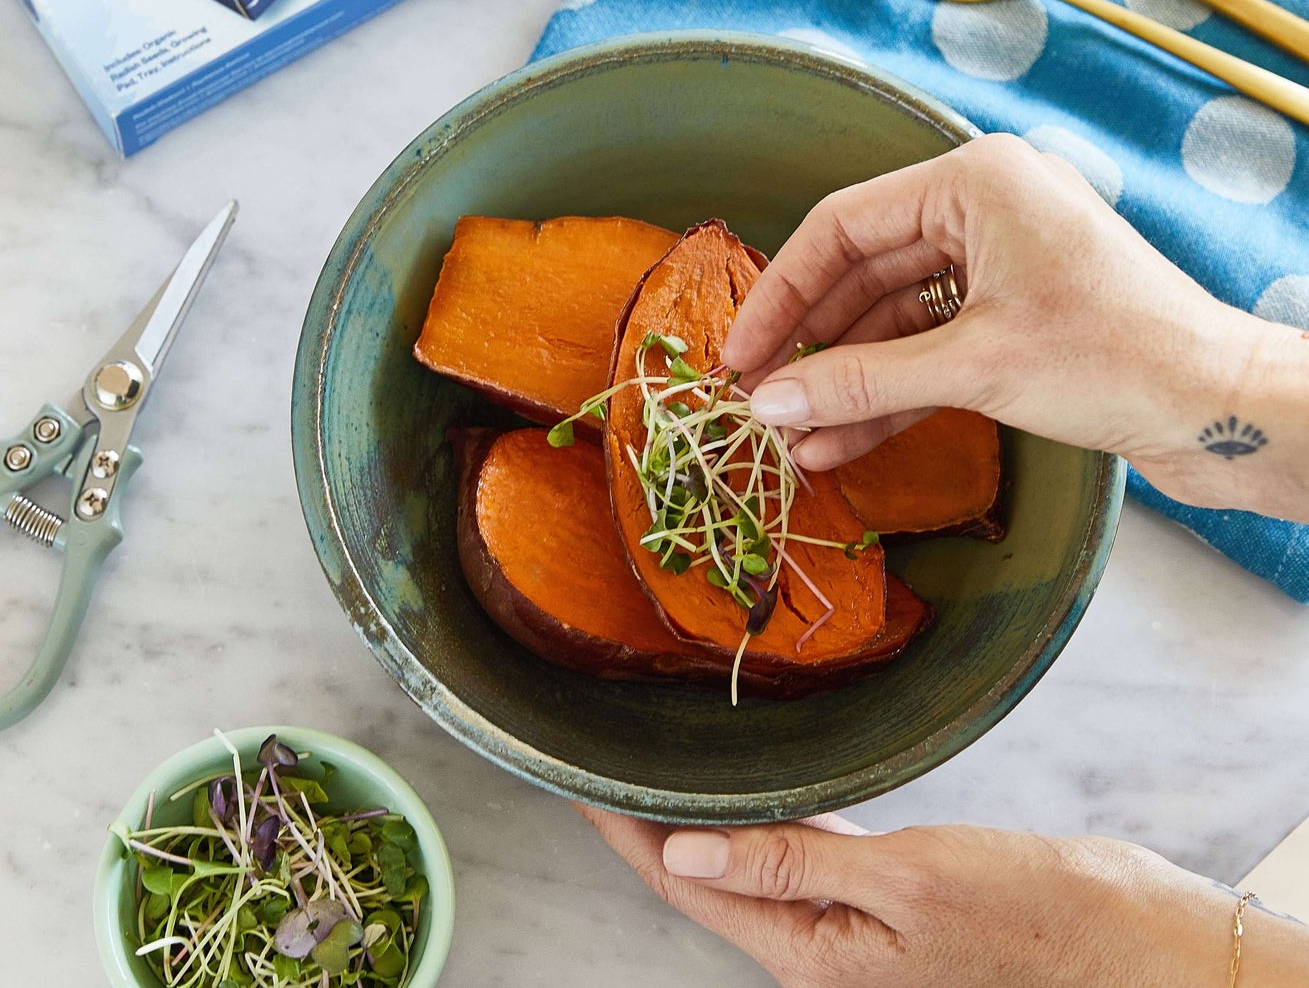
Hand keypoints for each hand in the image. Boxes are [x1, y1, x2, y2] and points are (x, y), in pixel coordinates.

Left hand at [577, 806, 1308, 986]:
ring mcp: (851, 919)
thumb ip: (794, 867)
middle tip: (601, 757)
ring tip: (655, 762)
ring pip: (748, 862)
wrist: (1131, 944)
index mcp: (810, 953)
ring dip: (698, 815)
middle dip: (646, 822)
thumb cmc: (1033, 919)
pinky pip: (799, 854)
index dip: (626, 834)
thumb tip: (692, 847)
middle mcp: (818, 942)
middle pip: (706, 875)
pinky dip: (762, 815)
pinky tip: (751, 783)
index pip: (688, 884)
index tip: (578, 781)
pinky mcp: (886, 891)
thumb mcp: (908, 883)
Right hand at [722, 133, 1308, 516]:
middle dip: (812, 345)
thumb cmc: (1118, 360)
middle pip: (863, 273)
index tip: (739, 354)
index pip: (843, 226)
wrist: (1230, 412)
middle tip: (757, 399)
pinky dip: (891, 392)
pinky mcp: (1018, 317)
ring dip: (847, 379)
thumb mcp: (974, 367)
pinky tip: (841, 441)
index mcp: (976, 181)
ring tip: (794, 438)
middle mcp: (985, 209)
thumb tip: (767, 402)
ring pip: (895, 319)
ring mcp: (1002, 264)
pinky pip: (932, 348)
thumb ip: (860, 380)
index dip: (781, 293)